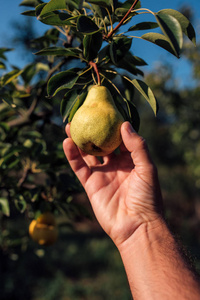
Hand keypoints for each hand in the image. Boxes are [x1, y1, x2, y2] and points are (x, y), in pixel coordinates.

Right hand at [63, 121, 162, 247]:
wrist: (136, 226)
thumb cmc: (147, 197)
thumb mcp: (147, 168)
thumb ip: (137, 146)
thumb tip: (124, 124)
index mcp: (131, 160)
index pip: (120, 139)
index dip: (113, 125)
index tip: (105, 111)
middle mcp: (116, 165)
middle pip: (101, 144)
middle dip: (93, 130)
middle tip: (84, 116)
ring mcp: (102, 175)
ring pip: (87, 154)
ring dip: (78, 140)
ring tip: (70, 125)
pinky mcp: (91, 185)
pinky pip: (79, 167)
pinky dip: (72, 156)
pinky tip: (67, 142)